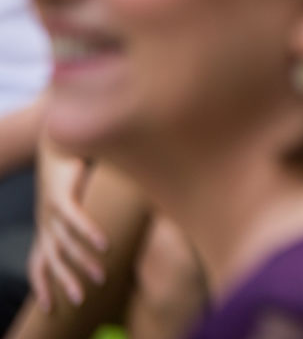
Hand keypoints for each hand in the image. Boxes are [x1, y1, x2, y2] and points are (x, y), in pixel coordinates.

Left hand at [28, 153, 108, 311]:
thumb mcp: (79, 200)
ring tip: (101, 277)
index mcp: (47, 227)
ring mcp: (49, 211)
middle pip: (51, 261)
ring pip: (65, 244)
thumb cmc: (75, 170)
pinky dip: (89, 233)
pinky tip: (105, 244)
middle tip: (82, 301)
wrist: (60, 139)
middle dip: (65, 282)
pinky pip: (75, 220)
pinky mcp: (60, 195)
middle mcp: (45, 222)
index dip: (42, 285)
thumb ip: (92, 218)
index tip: (51, 306)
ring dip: (83, 263)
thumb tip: (121, 231)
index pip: (38, 263)